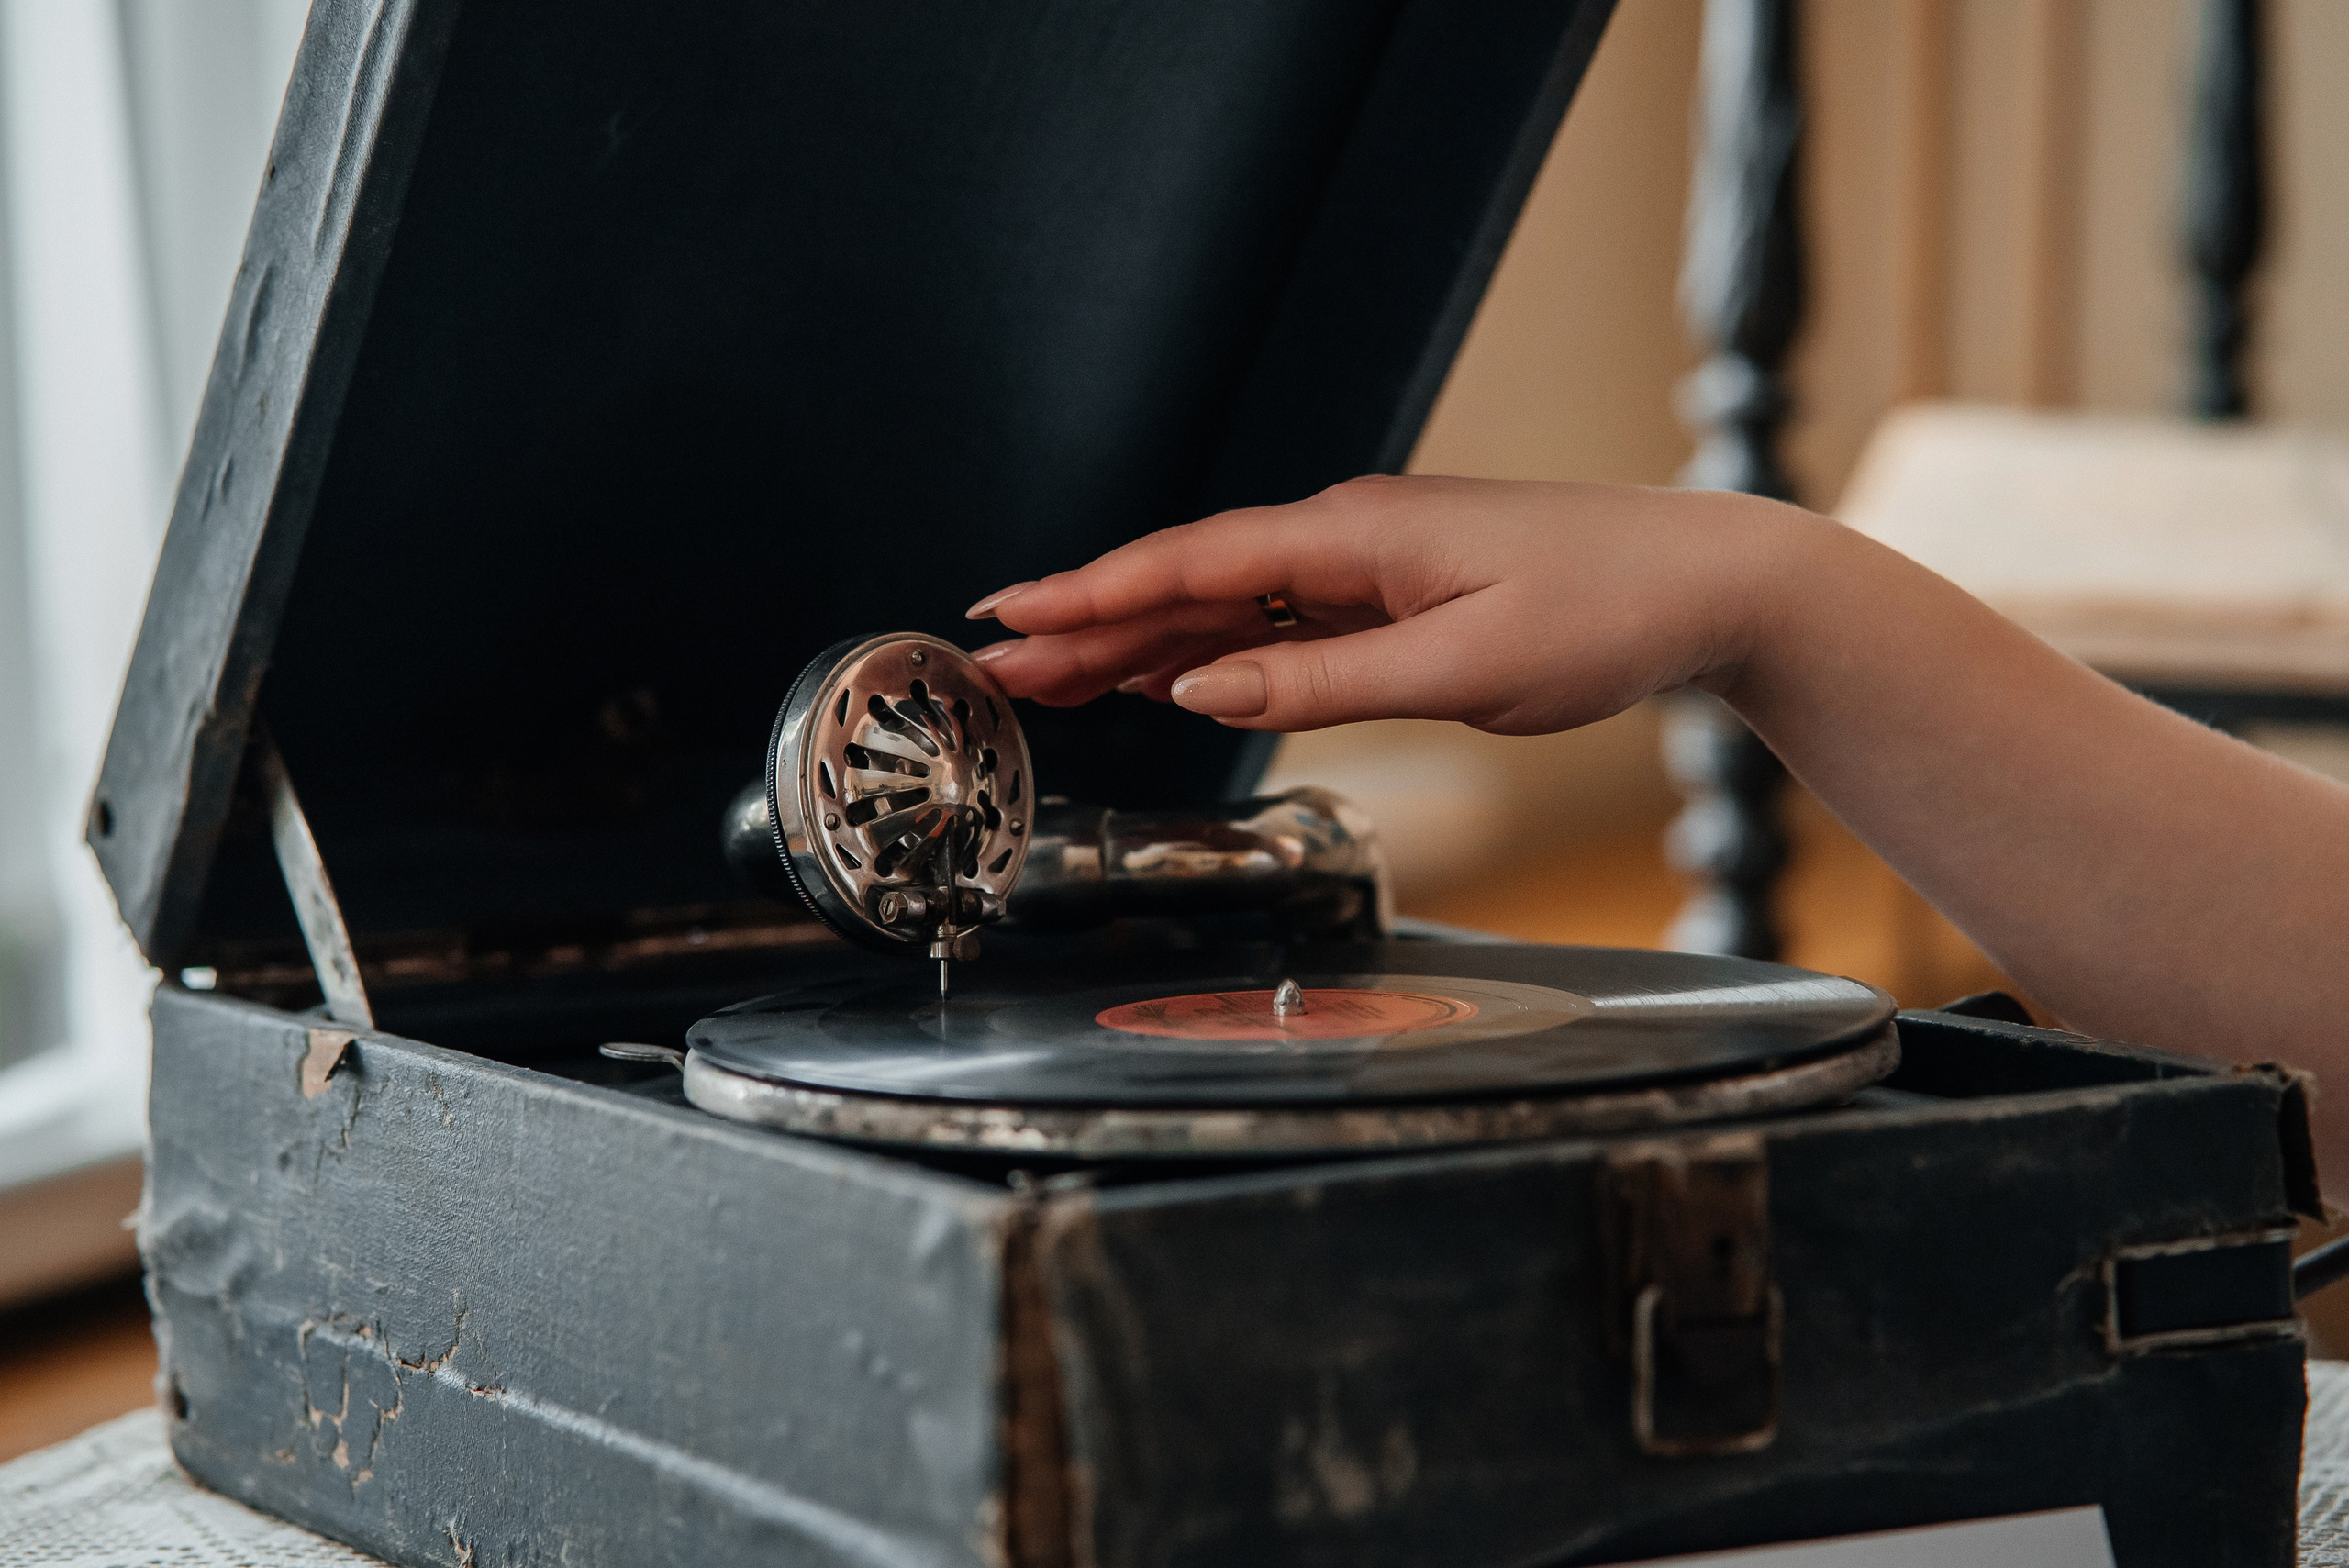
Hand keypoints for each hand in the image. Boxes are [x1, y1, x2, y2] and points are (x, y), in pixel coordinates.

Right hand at [966, 475, 1823, 733]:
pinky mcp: (1398, 599)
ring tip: (1048, 673)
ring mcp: (1371, 567)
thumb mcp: (1464, 667)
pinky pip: (1279, 624)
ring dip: (1137, 640)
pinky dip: (1212, 650)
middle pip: (1188, 581)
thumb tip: (1199, 691)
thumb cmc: (1607, 614)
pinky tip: (1168, 674)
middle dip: (1084, 620)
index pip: (1191, 563)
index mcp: (1355, 537)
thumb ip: (1323, 683)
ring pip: (1227, 605)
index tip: (1004, 612)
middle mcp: (1349, 538)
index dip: (1088, 592)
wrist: (1710, 585)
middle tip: (990, 660)